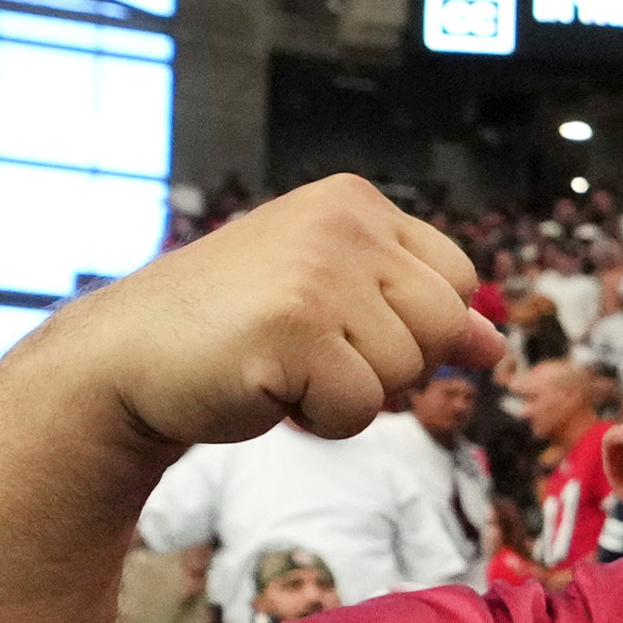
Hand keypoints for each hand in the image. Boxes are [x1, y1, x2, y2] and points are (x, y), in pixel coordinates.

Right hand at [46, 175, 499, 452]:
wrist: (128, 358)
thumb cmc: (238, 330)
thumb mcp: (338, 301)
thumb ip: (416, 312)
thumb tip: (494, 342)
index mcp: (356, 203)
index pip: (457, 278)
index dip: (412, 323)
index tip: (343, 321)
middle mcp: (343, 224)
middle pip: (444, 326)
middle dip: (390, 362)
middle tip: (311, 349)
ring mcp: (318, 273)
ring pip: (405, 373)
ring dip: (350, 392)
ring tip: (283, 364)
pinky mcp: (294, 330)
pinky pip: (362, 409)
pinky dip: (321, 420)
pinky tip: (267, 387)